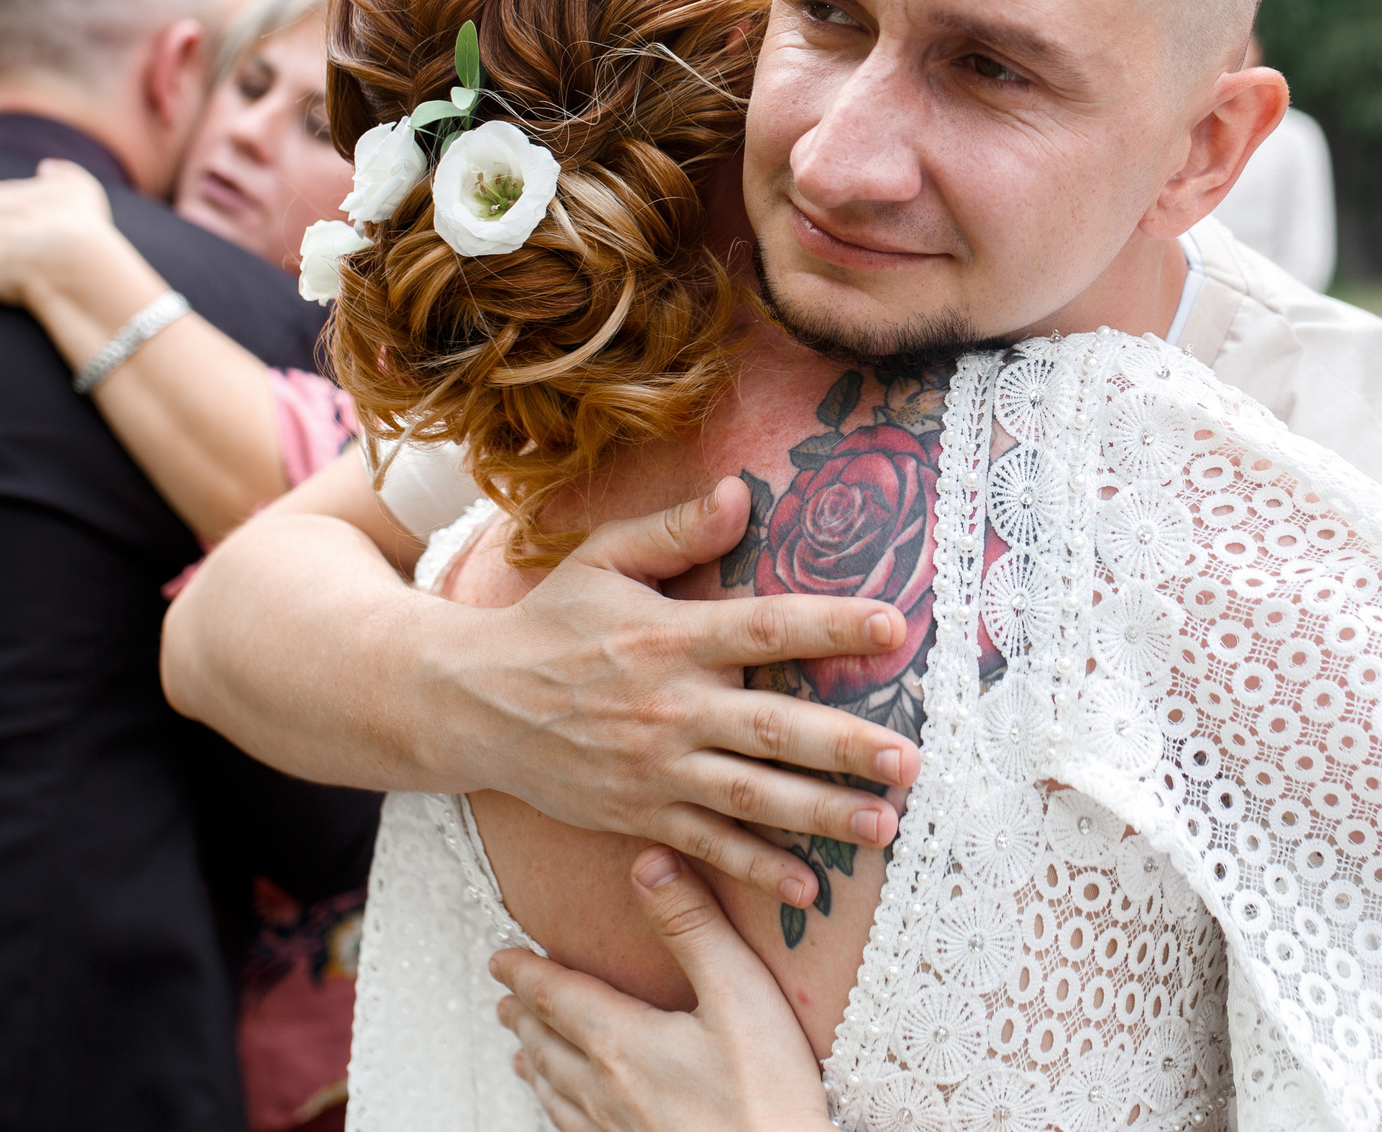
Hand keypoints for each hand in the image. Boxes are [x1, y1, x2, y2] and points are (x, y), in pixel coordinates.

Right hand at [421, 479, 921, 905]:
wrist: (470, 702)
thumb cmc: (550, 622)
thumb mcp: (603, 558)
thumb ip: (676, 531)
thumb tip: (742, 492)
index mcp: (670, 634)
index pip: (763, 626)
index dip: (829, 625)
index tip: (892, 627)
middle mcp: (669, 704)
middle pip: (771, 727)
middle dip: (844, 746)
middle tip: (910, 761)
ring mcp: (654, 767)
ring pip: (750, 796)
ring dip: (820, 815)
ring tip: (884, 826)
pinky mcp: (637, 813)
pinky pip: (706, 846)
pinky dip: (757, 869)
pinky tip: (809, 890)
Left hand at [492, 849, 830, 1131]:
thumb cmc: (766, 1093)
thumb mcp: (738, 992)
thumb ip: (692, 925)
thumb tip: (648, 862)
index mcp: (622, 1041)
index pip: (557, 997)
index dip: (525, 974)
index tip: (501, 959)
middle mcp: (605, 1090)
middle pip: (548, 1046)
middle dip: (525, 1017)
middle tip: (506, 999)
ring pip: (556, 1093)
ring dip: (534, 1064)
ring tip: (522, 1054)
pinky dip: (557, 1111)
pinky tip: (568, 1114)